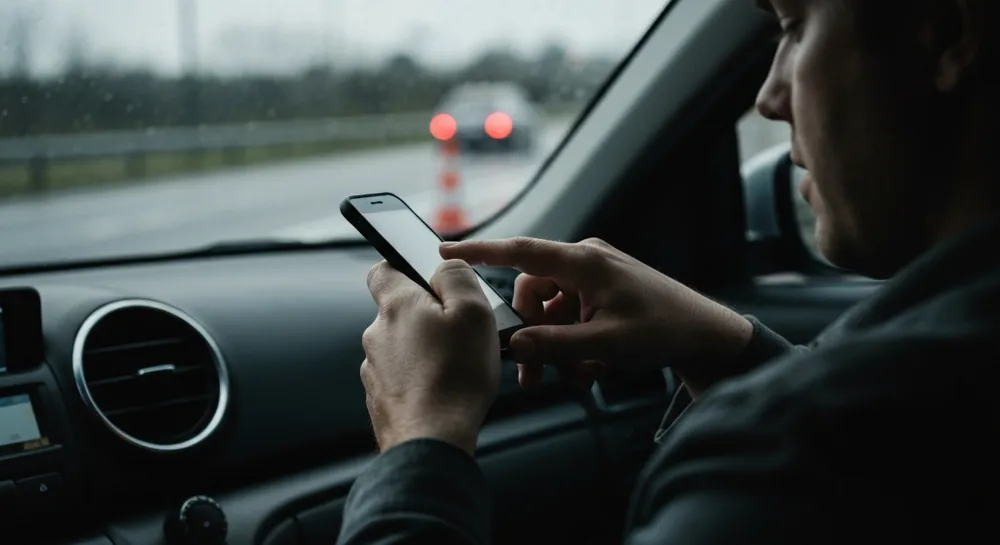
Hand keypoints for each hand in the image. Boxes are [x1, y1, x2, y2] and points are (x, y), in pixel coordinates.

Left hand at [361, 259, 500, 455]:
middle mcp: (377, 334)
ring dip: (424, 351)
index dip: (404, 268)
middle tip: (459, 332)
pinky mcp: (380, 397)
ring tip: (456, 367)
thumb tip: (444, 265)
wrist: (432, 440)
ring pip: (401, 347)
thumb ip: (457, 277)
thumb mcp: (473, 312)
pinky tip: (442, 391)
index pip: (384, 269)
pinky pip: (401, 377)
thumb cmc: (456, 378)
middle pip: (399, 311)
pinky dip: (419, 379)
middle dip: (426, 317)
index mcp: (398, 305)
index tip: (428, 280)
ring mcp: (375, 368)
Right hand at [440, 237, 752, 395]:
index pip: (520, 251)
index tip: (445, 251)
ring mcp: (594, 276)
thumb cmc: (664, 329)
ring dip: (556, 344)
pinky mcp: (601, 291)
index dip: (479, 251)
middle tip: (538, 373)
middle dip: (533, 334)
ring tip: (580, 375)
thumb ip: (555, 345)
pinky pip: (570, 314)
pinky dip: (573, 341)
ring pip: (550, 309)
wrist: (706, 333)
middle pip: (532, 293)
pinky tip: (593, 366)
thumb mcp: (605, 345)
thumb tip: (514, 345)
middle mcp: (586, 261)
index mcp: (584, 262)